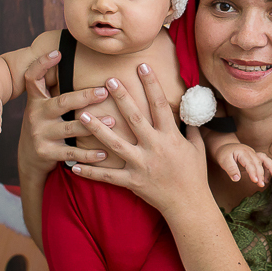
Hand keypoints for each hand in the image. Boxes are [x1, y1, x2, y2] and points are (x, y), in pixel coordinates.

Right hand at [16, 50, 115, 178]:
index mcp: (36, 101)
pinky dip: (89, 154)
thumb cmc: (45, 125)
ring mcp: (40, 135)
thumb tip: (73, 60)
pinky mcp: (46, 153)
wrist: (29, 158)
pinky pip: (72, 152)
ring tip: (112, 121)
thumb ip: (56, 91)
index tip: (58, 52)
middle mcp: (36, 115)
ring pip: (70, 128)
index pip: (33, 78)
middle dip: (84, 97)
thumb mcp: (44, 108)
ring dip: (94, 125)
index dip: (42, 64)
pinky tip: (104, 153)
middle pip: (62, 102)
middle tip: (104, 91)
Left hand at [70, 64, 209, 214]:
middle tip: (108, 80)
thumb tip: (188, 109)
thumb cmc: (194, 175)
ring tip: (82, 115)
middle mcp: (155, 148)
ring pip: (115, 145)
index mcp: (170, 137)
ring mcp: (142, 165)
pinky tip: (74, 166)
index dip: (151, 84)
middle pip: (135, 118)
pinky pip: (108, 176)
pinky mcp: (132, 182)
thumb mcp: (197, 148)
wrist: (189, 205)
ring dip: (98, 129)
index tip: (142, 66)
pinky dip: (91, 171)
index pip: (160, 105)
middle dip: (122, 98)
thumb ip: (191, 128)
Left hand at [216, 143, 271, 186]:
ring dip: (270, 167)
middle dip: (261, 174)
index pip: (249, 163)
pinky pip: (265, 161)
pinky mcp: (256, 158)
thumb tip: (237, 179)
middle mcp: (250, 152)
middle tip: (261, 185)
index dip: (253, 172)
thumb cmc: (224, 154)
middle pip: (258, 163)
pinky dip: (269, 168)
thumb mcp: (224, 160)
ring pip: (265, 159)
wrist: (226, 147)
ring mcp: (254, 154)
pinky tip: (267, 179)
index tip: (255, 181)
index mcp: (242, 152)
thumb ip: (230, 169)